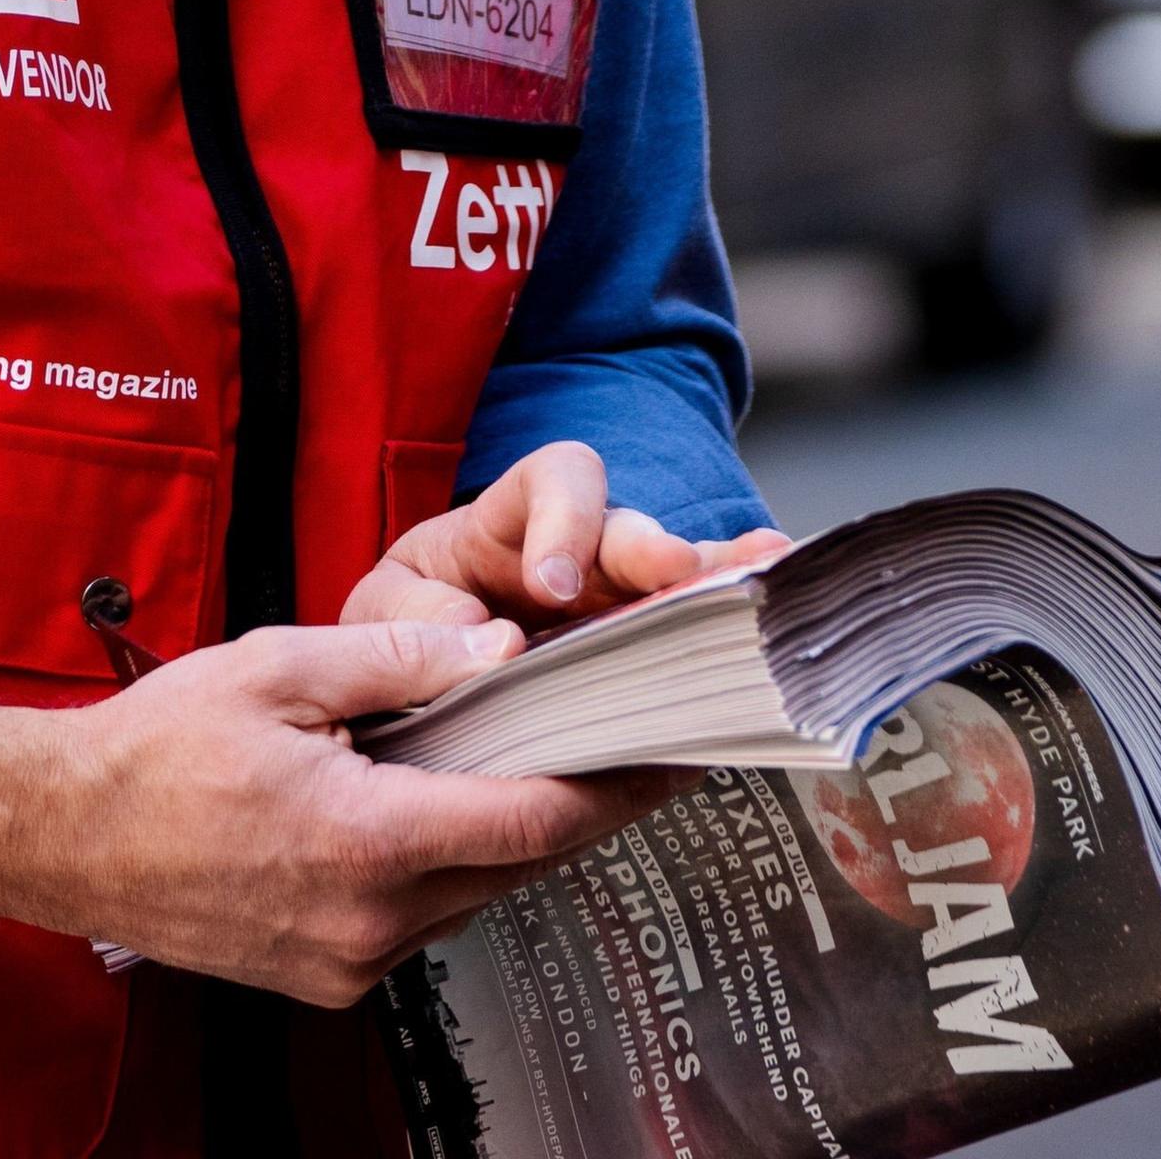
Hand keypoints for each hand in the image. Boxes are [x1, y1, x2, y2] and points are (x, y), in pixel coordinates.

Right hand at [31, 616, 680, 1005]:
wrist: (62, 834)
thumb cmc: (157, 747)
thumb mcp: (279, 669)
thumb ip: (397, 660)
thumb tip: (497, 649)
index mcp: (365, 842)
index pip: (530, 824)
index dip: (611, 790)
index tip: (669, 758)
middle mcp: (368, 922)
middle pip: (514, 865)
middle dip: (573, 806)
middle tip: (624, 747)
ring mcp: (345, 960)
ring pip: (470, 895)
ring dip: (507, 837)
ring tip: (538, 764)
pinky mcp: (322, 974)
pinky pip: (418, 917)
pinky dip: (446, 863)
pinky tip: (439, 807)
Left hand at [340, 441, 791, 641]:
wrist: (414, 680)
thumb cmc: (406, 624)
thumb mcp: (384, 612)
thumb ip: (414, 619)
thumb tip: (482, 641)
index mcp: (508, 524)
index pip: (552, 481)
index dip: (563, 521)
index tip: (552, 586)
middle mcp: (579, 551)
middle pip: (628, 527)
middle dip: (652, 548)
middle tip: (676, 573)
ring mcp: (620, 602)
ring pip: (676, 577)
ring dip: (715, 579)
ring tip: (767, 573)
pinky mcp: (644, 656)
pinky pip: (693, 632)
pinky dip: (731, 622)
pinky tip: (776, 606)